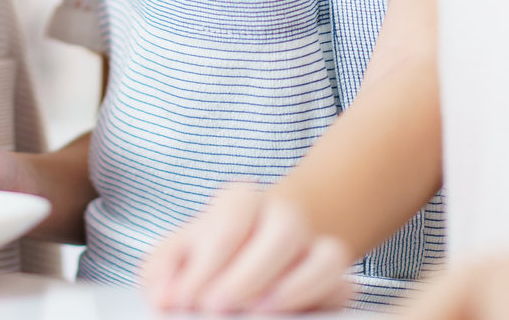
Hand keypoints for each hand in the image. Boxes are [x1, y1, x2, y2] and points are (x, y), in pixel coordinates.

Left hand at [140, 183, 353, 313]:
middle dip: (248, 275)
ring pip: (326, 254)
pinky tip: (292, 313)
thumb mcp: (176, 254)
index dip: (207, 263)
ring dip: (294, 287)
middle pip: (282, 232)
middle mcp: (282, 216)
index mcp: (240, 201)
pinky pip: (345, 282)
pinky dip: (321, 298)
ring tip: (257, 313)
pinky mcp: (334, 277)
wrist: (248, 255)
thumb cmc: (206, 256)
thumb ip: (163, 270)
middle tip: (215, 307)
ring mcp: (314, 244)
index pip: (230, 221)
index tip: (183, 298)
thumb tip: (163, 296)